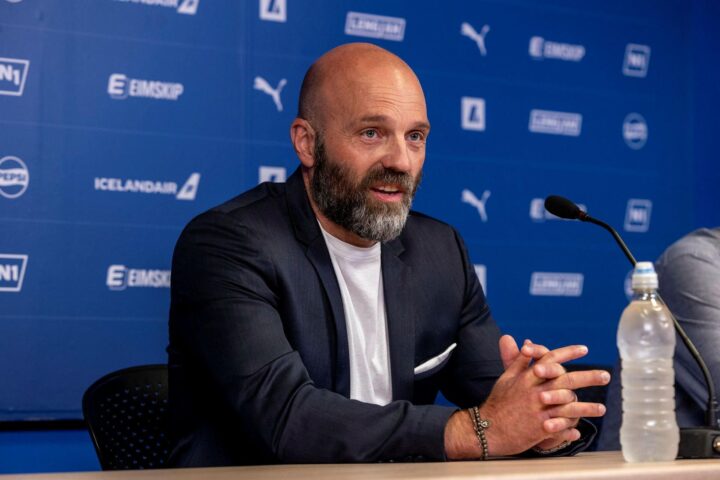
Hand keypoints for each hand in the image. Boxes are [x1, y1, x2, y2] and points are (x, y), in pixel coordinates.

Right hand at [445, 335, 608, 458]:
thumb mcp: (506, 378)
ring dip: (587, 408)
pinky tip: (578, 431)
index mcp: (527, 377)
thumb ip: (519, 360)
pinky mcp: (540, 429)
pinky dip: (570, 430)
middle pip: (567, 380)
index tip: (584, 349)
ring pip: (569, 407)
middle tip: (606, 375)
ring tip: (602, 408)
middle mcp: (535, 392)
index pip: (550, 359)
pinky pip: (561, 429)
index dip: (568, 352)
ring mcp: (539, 411)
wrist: (487, 429)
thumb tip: (528, 342)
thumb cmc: (497, 402)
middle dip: (589, 377)